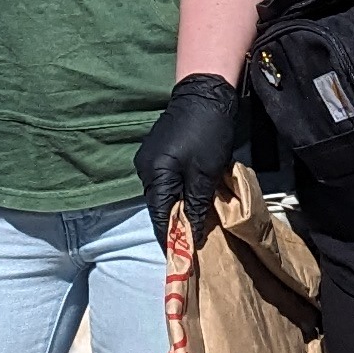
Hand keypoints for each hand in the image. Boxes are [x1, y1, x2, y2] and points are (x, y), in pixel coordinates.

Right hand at [135, 76, 238, 246]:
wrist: (206, 94)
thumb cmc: (207, 133)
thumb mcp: (205, 173)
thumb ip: (196, 205)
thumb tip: (192, 235)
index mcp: (154, 175)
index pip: (158, 217)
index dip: (170, 239)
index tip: (182, 258)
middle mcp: (145, 169)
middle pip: (159, 206)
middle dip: (175, 224)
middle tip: (194, 241)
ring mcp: (150, 159)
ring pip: (163, 194)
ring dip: (178, 207)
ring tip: (196, 221)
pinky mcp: (158, 151)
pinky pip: (166, 180)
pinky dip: (178, 192)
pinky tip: (192, 197)